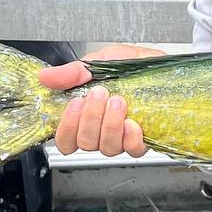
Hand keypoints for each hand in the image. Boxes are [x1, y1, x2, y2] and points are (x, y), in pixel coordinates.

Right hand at [39, 45, 162, 157]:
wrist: (165, 64)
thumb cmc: (132, 66)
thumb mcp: (101, 61)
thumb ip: (73, 72)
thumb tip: (46, 77)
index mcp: (85, 114)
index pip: (64, 139)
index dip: (66, 128)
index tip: (75, 103)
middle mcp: (101, 130)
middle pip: (84, 143)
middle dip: (91, 119)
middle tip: (100, 94)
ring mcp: (122, 137)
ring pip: (107, 148)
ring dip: (110, 125)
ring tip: (118, 101)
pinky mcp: (144, 139)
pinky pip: (133, 151)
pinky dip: (131, 138)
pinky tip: (133, 122)